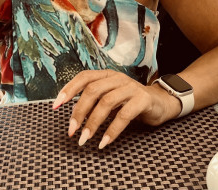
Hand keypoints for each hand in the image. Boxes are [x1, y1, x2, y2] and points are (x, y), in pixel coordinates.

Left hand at [52, 70, 179, 148]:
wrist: (161, 103)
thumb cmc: (131, 101)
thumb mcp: (111, 98)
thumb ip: (95, 101)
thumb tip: (74, 113)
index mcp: (107, 75)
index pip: (84, 77)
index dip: (69, 89)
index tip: (56, 105)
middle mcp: (117, 78)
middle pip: (92, 90)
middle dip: (79, 111)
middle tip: (72, 131)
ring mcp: (130, 87)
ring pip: (106, 102)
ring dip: (93, 123)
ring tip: (85, 139)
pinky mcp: (142, 99)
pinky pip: (124, 115)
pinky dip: (112, 130)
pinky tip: (104, 142)